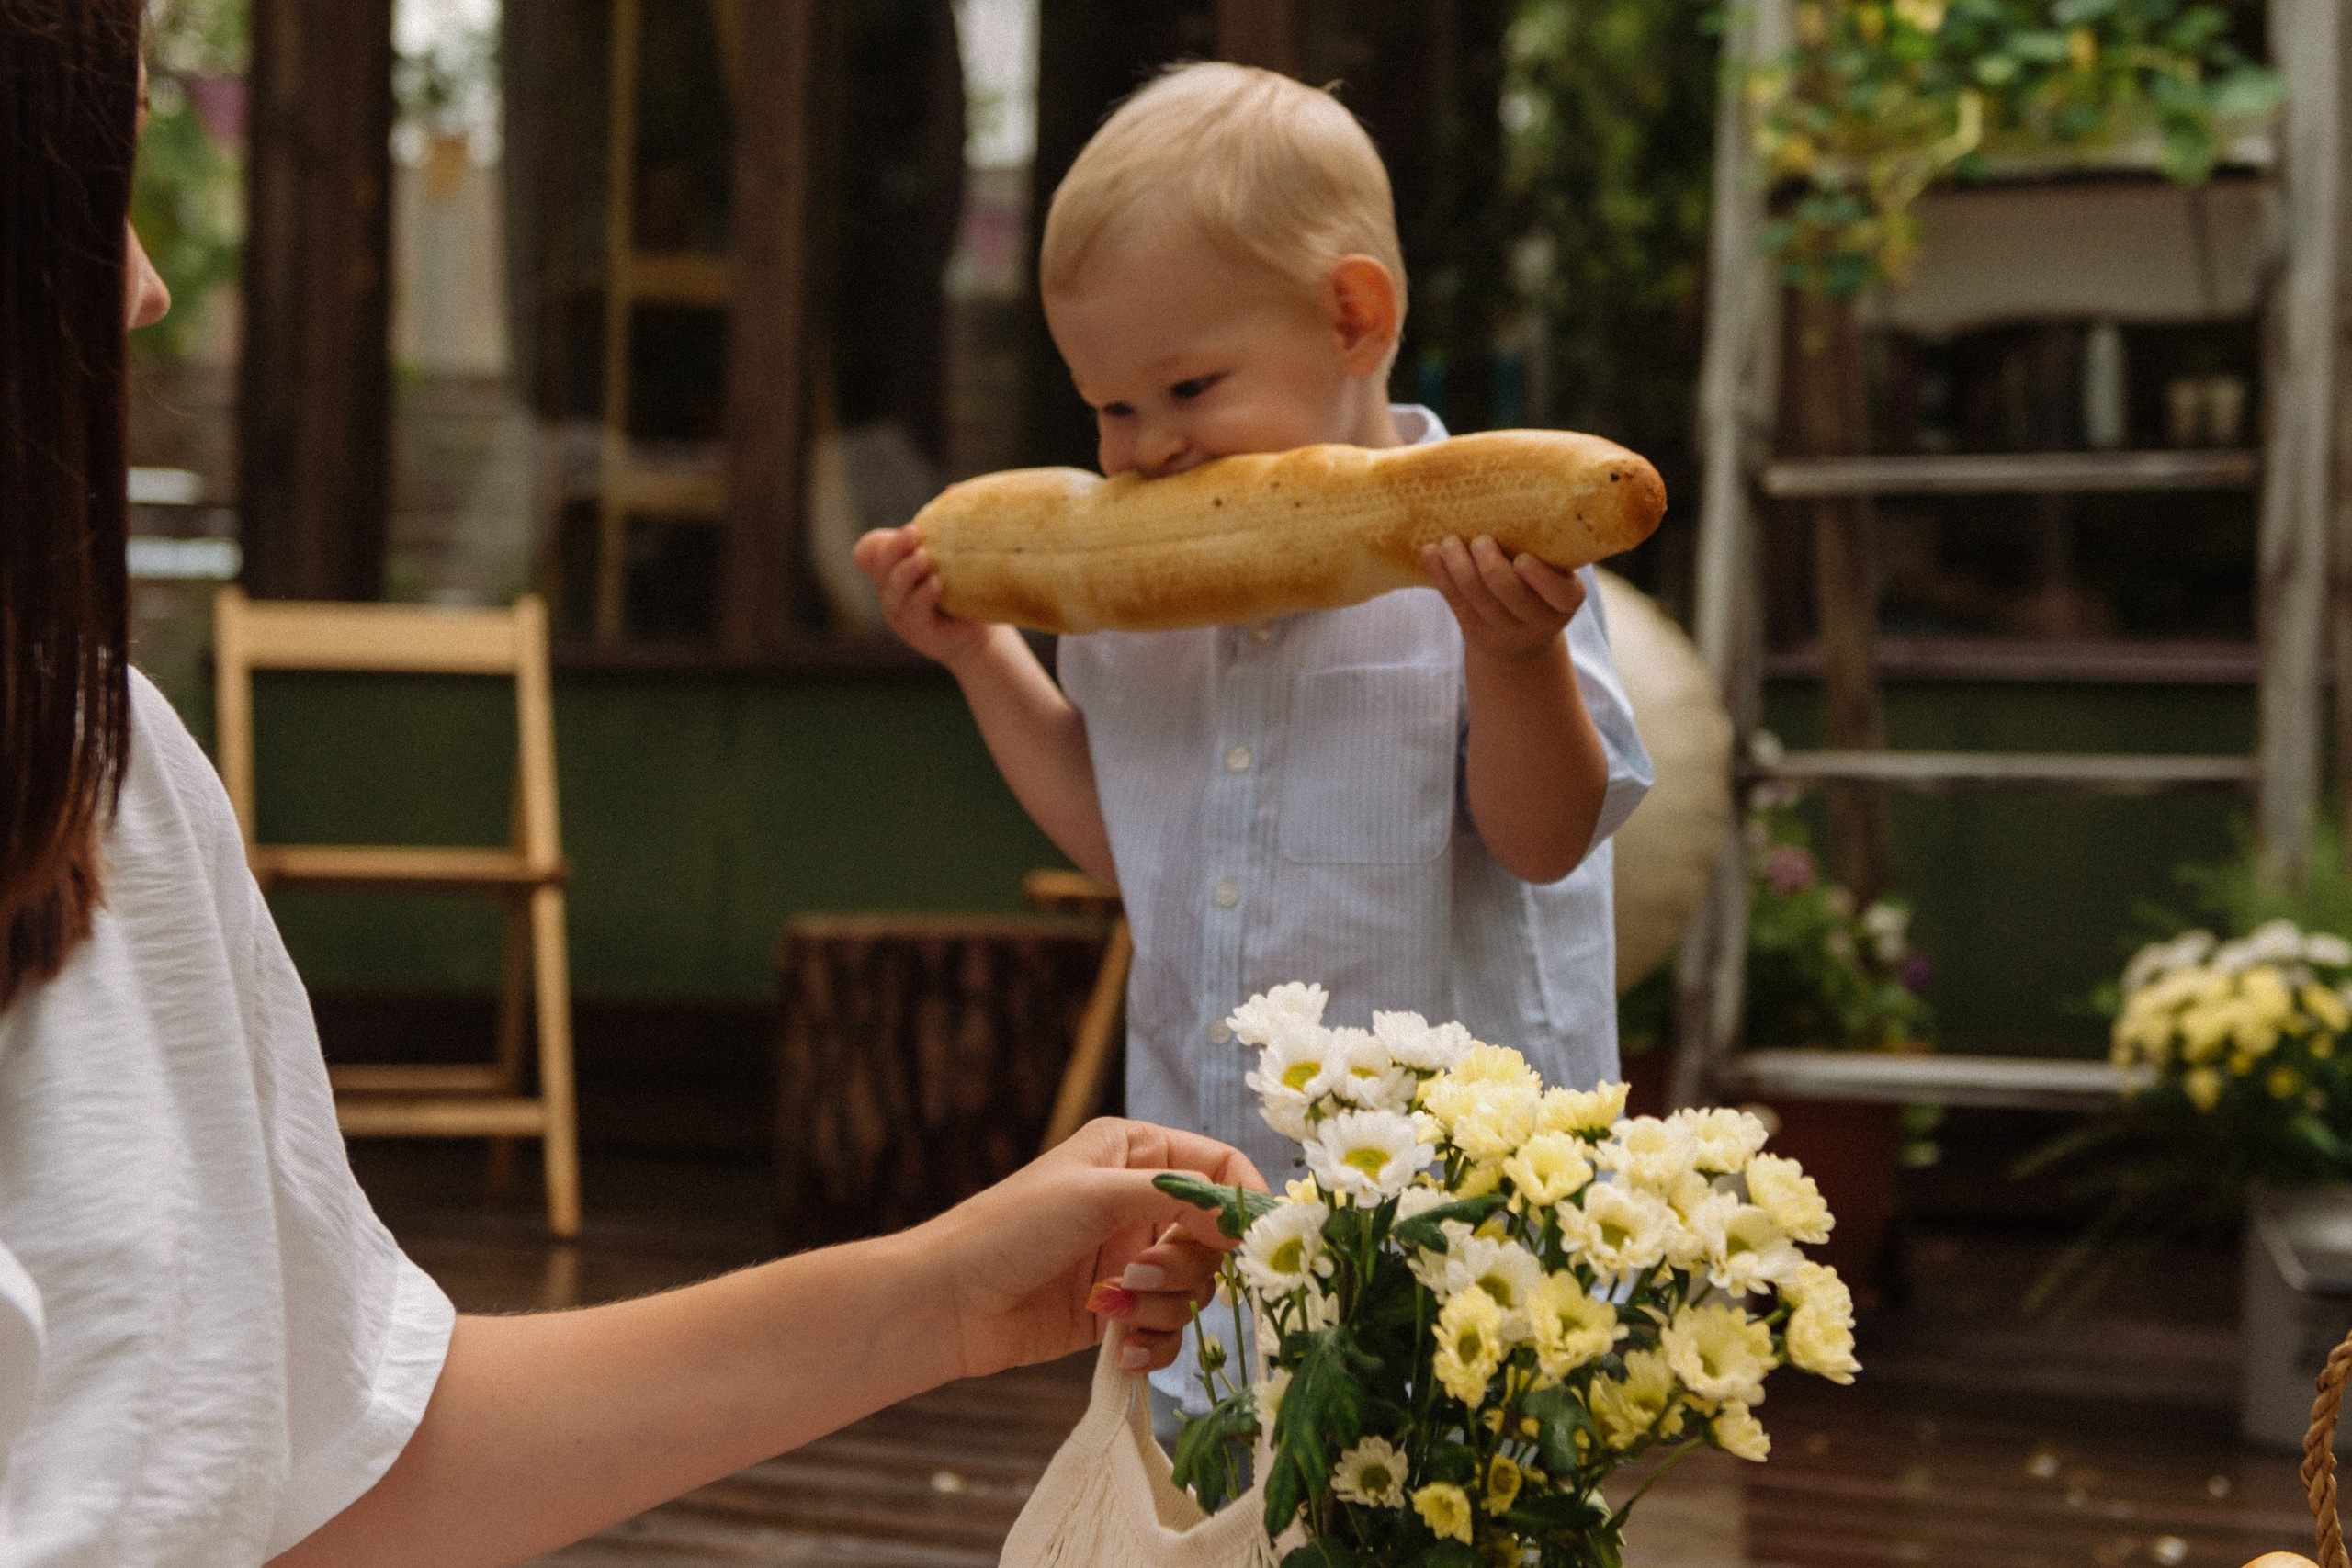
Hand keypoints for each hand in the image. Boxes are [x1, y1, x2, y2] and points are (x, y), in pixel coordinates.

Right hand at [853, 524, 995, 669]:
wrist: (979, 634)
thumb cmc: (962, 592)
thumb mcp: (952, 560)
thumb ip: (947, 529)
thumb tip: (953, 488)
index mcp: (892, 573)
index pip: (869, 554)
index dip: (876, 543)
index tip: (907, 529)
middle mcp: (891, 593)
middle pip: (881, 567)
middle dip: (896, 548)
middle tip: (915, 531)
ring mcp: (902, 615)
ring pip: (894, 590)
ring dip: (907, 570)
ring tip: (926, 556)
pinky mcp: (920, 632)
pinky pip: (914, 612)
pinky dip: (923, 595)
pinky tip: (936, 583)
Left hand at [911, 1118, 1264, 1380]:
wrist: (948, 1303)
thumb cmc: (1010, 1229)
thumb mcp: (1096, 1193)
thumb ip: (1177, 1195)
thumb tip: (1242, 1214)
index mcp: (1135, 1153)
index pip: (1219, 1168)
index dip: (1240, 1204)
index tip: (1246, 1242)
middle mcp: (1138, 1203)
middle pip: (1214, 1237)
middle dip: (1185, 1265)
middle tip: (1141, 1273)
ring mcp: (1130, 1260)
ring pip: (1194, 1289)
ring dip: (1164, 1306)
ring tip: (1113, 1308)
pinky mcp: (1118, 1311)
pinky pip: (1168, 1329)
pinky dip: (1153, 1341)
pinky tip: (1120, 1347)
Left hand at [1422, 535, 1587, 663]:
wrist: (1521, 638)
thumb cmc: (1540, 585)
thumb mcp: (1555, 571)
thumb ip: (1545, 544)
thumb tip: (1522, 481)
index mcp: (1566, 601)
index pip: (1561, 594)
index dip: (1541, 579)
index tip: (1523, 559)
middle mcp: (1540, 620)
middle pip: (1510, 593)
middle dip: (1490, 566)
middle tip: (1480, 540)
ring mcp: (1506, 631)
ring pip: (1477, 597)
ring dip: (1458, 566)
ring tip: (1449, 541)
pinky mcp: (1475, 631)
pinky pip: (1455, 603)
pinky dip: (1441, 576)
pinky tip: (1429, 553)